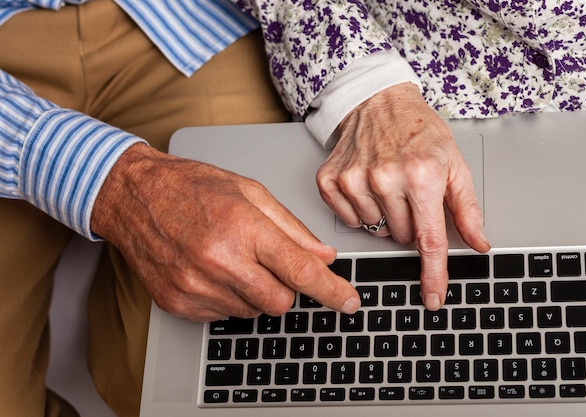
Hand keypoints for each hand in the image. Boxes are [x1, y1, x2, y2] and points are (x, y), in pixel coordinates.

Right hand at [91, 143, 360, 321]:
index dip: (331, 290)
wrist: (133, 197)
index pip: (301, 271)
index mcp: (243, 228)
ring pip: (252, 311)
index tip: (349, 302)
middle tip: (269, 263)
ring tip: (232, 259)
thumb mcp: (249, 192)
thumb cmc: (191, 187)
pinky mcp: (178, 303)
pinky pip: (223, 315)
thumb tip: (324, 255)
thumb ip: (291, 228)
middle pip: (280, 302)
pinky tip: (212, 270)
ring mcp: (196, 287)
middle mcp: (219, 261)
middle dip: (286, 288)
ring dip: (254, 291)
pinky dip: (228, 298)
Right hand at [316, 82, 489, 309]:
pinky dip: (361, 210)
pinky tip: (367, 186)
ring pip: (375, 229)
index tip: (432, 298)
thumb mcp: (454, 165)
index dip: (433, 274)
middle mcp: (385, 178)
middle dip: (410, 222)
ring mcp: (354, 179)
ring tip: (388, 184)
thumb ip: (467, 209)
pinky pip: (349, 218)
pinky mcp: (331, 180)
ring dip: (385, 216)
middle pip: (401, 237)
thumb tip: (478, 243)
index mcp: (422, 175)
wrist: (379, 101)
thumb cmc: (419, 130)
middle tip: (410, 193)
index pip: (428, 239)